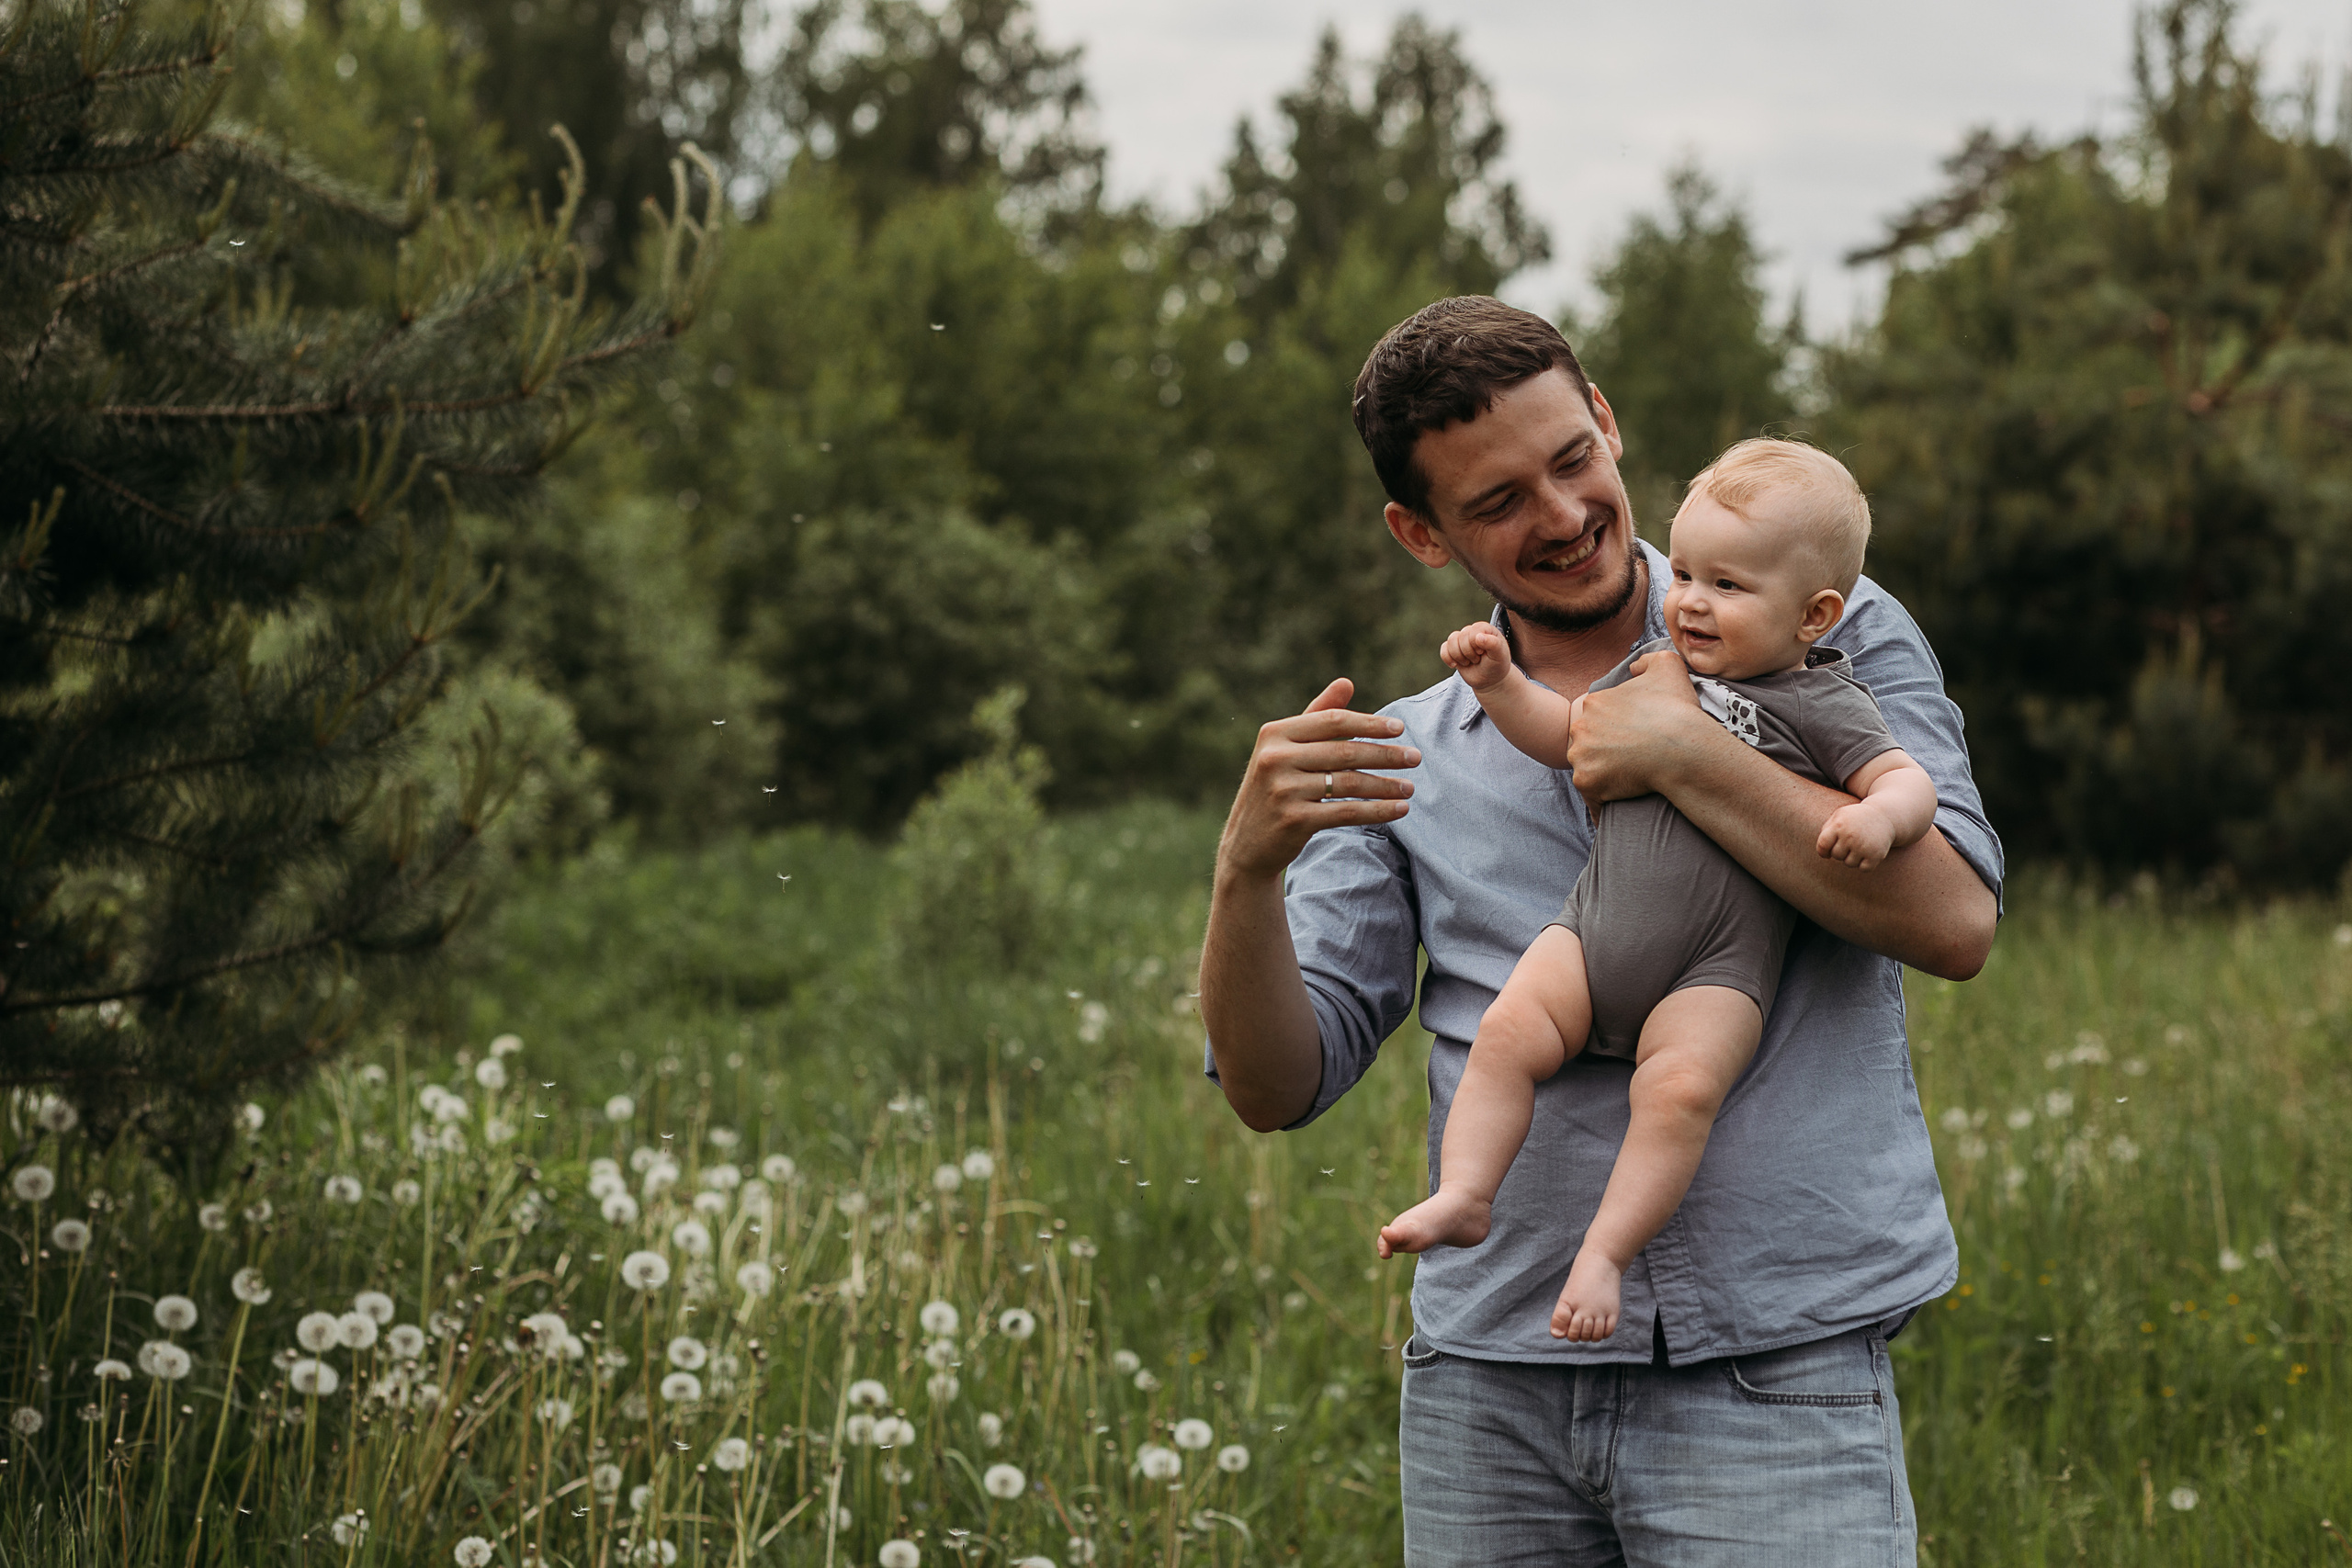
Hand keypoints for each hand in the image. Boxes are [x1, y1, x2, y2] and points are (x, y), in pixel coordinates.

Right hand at [1216, 678, 1420, 882]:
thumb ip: (1317, 715)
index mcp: (1274, 734)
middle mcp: (1275, 758)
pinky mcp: (1293, 820)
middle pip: (1344, 751)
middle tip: (1415, 757)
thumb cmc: (1275, 787)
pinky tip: (1399, 809)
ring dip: (1386, 785)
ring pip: (1349, 783)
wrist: (1247, 843)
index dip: (1369, 723)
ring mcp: (1283, 790)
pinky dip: (1377, 810)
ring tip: (1410, 787)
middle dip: (1385, 754)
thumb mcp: (1287, 749)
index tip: (1399, 728)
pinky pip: (1347, 812)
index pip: (1332, 721)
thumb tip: (1347, 682)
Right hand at [1439, 622, 1513, 691]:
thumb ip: (1493, 644)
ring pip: (1451, 641)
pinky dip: (1448, 659)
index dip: (1475, 644)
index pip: (1473, 631)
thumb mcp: (1500, 655)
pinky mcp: (1452, 649)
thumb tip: (1478, 636)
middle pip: (1461, 637)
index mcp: (1484, 628)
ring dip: (1459, 656)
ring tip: (1469, 662)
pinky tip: (1456, 665)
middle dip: (1468, 653)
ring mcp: (1461, 640)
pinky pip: (1443, 649)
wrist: (1489, 680)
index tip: (1483, 652)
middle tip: (1478, 659)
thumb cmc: (1497, 665)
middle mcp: (1472, 631)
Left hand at [1562, 647, 1711, 804]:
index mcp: (1594, 702)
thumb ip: (1648, 661)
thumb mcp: (1668, 665)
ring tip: (1626, 784)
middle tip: (1631, 762)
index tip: (1634, 740)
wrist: (1682, 748)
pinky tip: (1618, 808)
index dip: (1617, 730)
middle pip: (1589, 743)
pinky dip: (1603, 805)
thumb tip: (1634, 669)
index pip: (1600, 719)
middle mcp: (1579, 727)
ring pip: (1588, 769)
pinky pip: (1592, 799)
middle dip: (1604, 752)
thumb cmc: (1677, 709)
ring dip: (1602, 777)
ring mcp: (1580, 756)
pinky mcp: (1586, 782)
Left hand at [1817, 801, 1895, 869]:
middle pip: (1836, 856)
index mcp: (1839, 825)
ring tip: (1860, 846)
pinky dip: (1865, 864)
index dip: (1823, 851)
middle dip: (1841, 852)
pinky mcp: (1876, 855)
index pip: (1823, 845)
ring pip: (1849, 864)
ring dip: (1853, 858)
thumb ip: (1826, 831)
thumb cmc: (1856, 818)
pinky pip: (1863, 869)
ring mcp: (1863, 846)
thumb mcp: (1839, 816)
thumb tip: (1823, 852)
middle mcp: (1850, 836)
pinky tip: (1868, 853)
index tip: (1827, 853)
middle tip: (1851, 843)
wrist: (1884, 815)